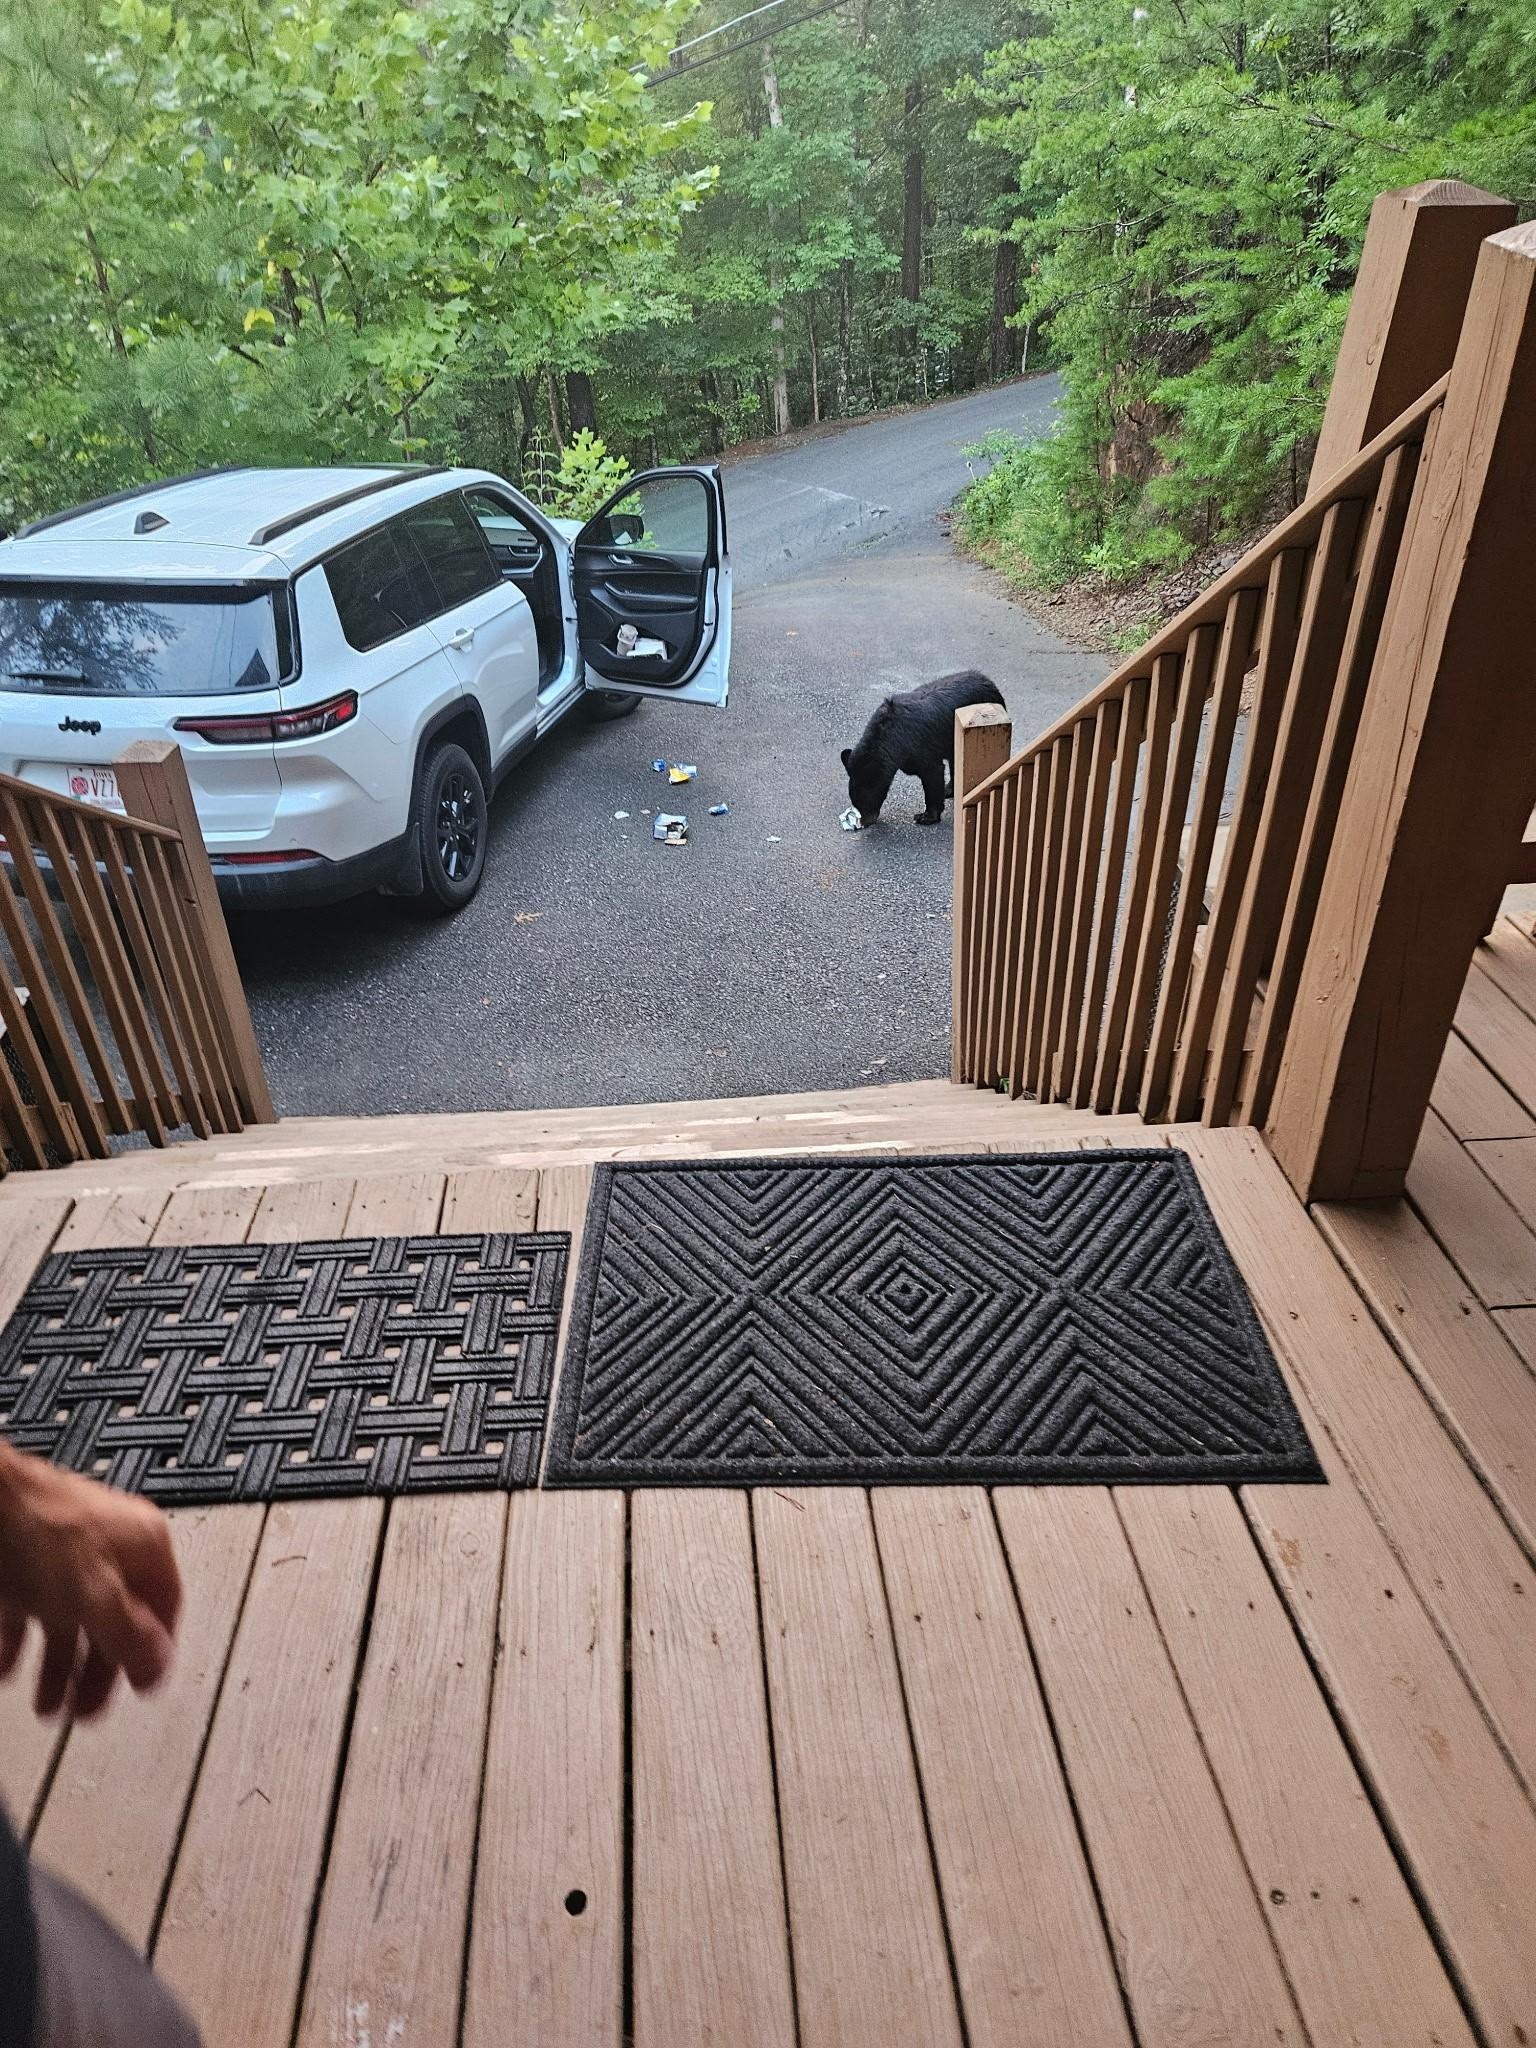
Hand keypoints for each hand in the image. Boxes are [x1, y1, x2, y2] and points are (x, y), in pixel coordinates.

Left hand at [0, 1443, 180, 1719]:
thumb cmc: (39, 1529)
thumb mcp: (98, 1595)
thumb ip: (132, 1634)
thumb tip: (160, 1664)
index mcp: (144, 1544)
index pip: (167, 1607)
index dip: (154, 1651)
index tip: (141, 1685)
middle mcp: (109, 1545)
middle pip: (115, 1620)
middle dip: (99, 1671)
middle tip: (86, 1710)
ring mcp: (66, 1552)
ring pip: (72, 1620)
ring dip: (60, 1666)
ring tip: (49, 1705)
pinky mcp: (26, 1559)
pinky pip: (31, 1611)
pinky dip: (22, 1643)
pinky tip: (9, 1668)